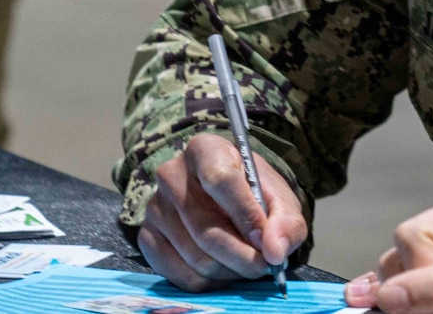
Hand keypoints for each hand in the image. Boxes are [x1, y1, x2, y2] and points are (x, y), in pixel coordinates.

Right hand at [138, 132, 307, 291]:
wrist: (225, 199)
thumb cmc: (254, 194)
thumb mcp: (279, 199)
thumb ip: (286, 221)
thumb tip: (275, 250)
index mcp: (205, 149)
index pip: (221, 180)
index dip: (246, 215)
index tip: (266, 241)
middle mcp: (172, 174)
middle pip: (206, 227)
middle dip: (242, 255)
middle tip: (264, 265)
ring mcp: (155, 207)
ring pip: (194, 255)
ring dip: (229, 270)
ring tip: (248, 265)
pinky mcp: (146, 237)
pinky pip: (177, 274)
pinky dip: (208, 282)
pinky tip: (225, 272)